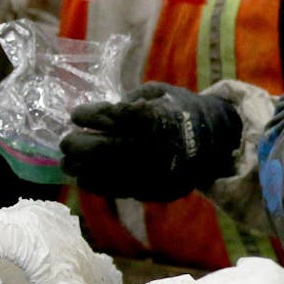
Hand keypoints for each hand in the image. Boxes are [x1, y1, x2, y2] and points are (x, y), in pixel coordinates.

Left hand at [60, 82, 241, 201]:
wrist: (217, 140)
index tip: (76, 114)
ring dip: (82, 169)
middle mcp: (159, 148)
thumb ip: (128, 102)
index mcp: (160, 117)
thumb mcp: (159, 93)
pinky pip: (121, 191)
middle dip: (78, 146)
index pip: (114, 117)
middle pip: (105, 150)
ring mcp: (159, 173)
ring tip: (70, 163)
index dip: (89, 116)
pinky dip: (98, 185)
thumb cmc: (180, 110)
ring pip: (110, 176)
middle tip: (65, 142)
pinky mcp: (159, 191)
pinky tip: (85, 177)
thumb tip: (96, 116)